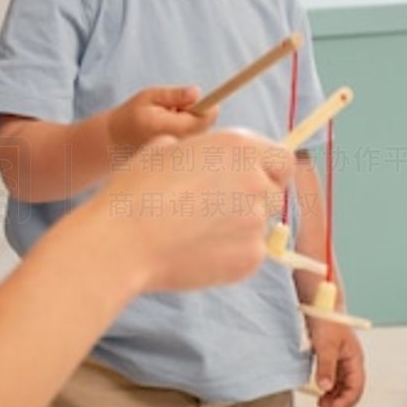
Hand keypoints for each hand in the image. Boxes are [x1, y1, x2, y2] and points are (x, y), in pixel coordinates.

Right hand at [95, 127, 292, 293]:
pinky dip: (231, 254)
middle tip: (214, 210)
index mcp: (239, 148)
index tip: (251, 180)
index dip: (268, 170)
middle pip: (273, 193)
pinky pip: (249, 253)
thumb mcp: (163, 149)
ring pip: (260, 225)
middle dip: (251, 200)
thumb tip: (203, 158)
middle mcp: (256, 181)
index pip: (283, 160)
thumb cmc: (136, 191)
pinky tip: (197, 251)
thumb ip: (199, 150)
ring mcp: (256, 222)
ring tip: (198, 232)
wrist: (123, 242)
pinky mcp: (250, 258)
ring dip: (239, 227)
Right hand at [107, 86, 216, 153]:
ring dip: (192, 120)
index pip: (203, 119)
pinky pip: (193, 139)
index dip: (209, 106)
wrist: (116, 141)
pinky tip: (170, 129)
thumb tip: (197, 93)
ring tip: (170, 117)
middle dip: (200, 112)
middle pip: (206, 126)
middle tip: (178, 107)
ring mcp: (178, 152)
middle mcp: (177, 143)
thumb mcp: (149, 97)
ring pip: (200, 132)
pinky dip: (187, 129)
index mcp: (168, 128)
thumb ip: (174, 95)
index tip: (203, 98)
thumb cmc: (132, 115)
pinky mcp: (179, 156)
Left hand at [306, 319, 364, 406]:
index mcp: (355, 359)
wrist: (321, 304)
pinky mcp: (332, 361)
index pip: (355, 388)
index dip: (344, 403)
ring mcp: (342, 363)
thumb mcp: (325, 345)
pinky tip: (320, 398)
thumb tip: (325, 388)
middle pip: (350, 391)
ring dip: (333, 401)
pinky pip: (334, 382)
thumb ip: (325, 367)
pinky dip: (328, 393)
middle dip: (339, 406)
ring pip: (342, 389)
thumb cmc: (327, 321)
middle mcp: (351, 363)